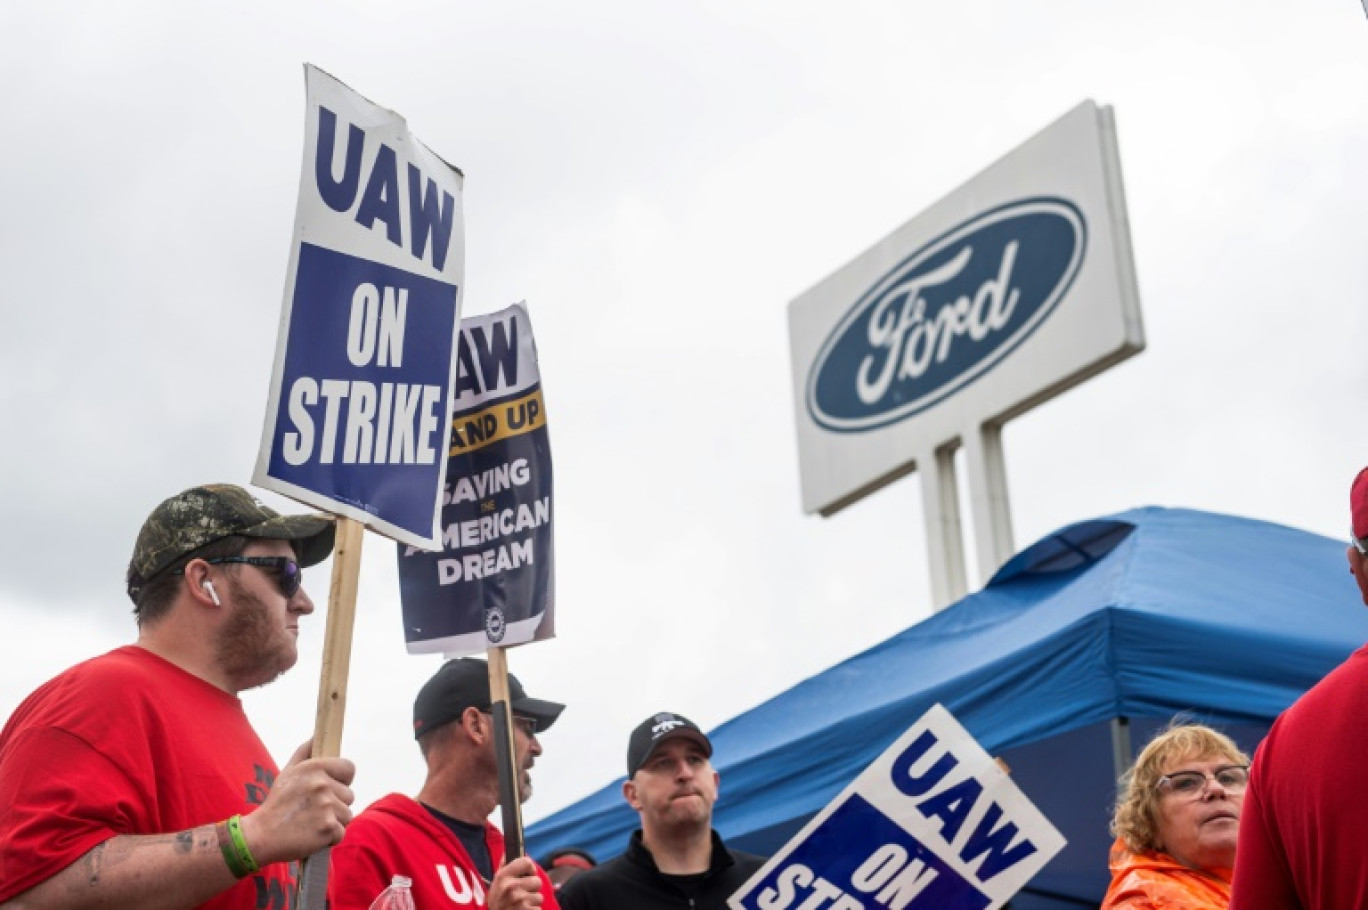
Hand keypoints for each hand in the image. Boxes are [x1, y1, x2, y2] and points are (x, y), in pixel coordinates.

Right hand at [239, 741, 355, 864]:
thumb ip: (304, 752)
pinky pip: (341, 832)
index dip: (343, 779)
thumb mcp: (287, 772)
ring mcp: (326, 807)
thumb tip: (317, 736)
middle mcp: (322, 785)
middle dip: (336, 804)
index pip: (349, 768)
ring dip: (333, 821)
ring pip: (347, 814)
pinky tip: (312, 834)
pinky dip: (329, 837)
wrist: (260, 836)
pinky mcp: (328, 828)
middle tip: (313, 810)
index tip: (333, 787)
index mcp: (314, 768)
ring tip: (311, 822)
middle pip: (349, 795)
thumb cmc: (277, 804)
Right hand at [488, 856, 544, 909]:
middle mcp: (511, 887)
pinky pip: (538, 909)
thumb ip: (503, 867)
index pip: (527, 862)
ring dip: (532, 901)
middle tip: (521, 894)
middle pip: (537, 881)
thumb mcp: (496, 883)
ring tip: (521, 905)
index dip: (529, 868)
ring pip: (539, 896)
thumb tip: (508, 850)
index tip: (527, 874)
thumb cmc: (497, 901)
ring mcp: (519, 901)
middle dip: (532, 888)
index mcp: (503, 876)